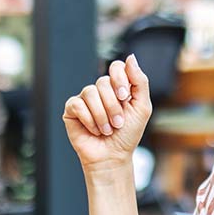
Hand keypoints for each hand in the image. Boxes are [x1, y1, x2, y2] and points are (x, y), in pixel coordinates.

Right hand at [62, 56, 152, 171]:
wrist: (112, 157)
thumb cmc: (128, 134)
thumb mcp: (141, 107)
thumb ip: (139, 81)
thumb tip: (130, 57)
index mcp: (117, 86)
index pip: (116, 67)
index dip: (119, 79)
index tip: (124, 97)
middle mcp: (100, 90)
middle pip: (103, 82)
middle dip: (113, 106)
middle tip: (118, 123)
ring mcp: (85, 99)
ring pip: (90, 92)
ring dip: (102, 115)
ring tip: (107, 130)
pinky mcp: (72, 110)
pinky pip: (77, 104)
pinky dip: (89, 120)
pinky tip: (94, 130)